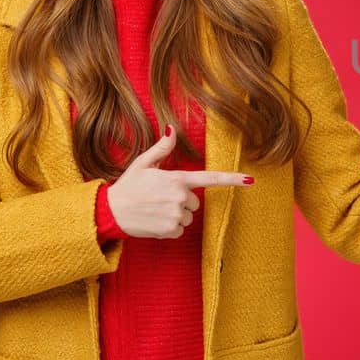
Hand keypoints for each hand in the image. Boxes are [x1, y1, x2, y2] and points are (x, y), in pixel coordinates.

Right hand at [105, 124, 253, 238]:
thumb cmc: (128, 186)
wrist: (110, 211)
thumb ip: (162, 148)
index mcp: (177, 179)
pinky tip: (154, 221)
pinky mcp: (170, 230)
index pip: (210, 178)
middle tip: (159, 199)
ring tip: (155, 210)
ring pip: (188, 217)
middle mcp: (180, 197)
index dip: (231, 179)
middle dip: (181, 201)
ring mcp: (176, 214)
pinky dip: (169, 228)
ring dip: (176, 215)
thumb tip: (172, 129)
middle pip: (195, 202)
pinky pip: (179, 230)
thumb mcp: (143, 163)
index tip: (249, 180)